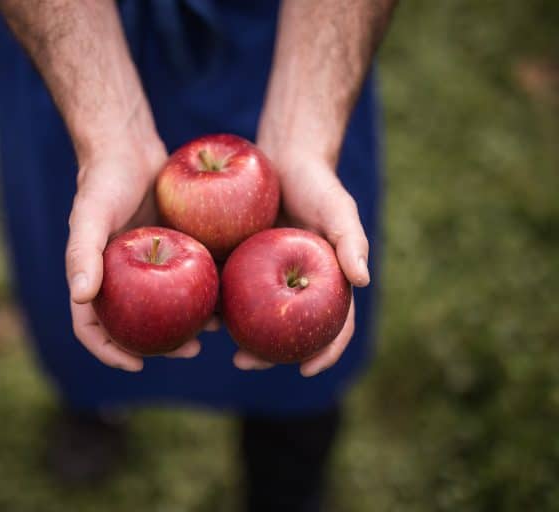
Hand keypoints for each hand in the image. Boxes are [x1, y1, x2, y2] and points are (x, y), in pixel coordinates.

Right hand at [65, 139, 214, 371]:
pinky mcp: (172, 250)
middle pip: (135, 325)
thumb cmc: (104, 179)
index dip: (109, 352)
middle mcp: (120, 278)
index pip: (92, 326)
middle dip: (160, 346)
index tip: (137, 366)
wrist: (130, 146)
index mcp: (95, 277)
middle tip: (191, 351)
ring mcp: (147, 267)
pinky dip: (202, 292)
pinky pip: (186, 278)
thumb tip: (80, 297)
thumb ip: (82, 252)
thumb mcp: (91, 214)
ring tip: (216, 328)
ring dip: (187, 323)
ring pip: (166, 307)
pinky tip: (226, 296)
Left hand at [233, 153, 369, 375]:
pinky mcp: (237, 261)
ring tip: (212, 336)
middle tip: (243, 362)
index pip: (333, 326)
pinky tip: (197, 305)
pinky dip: (214, 299)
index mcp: (325, 284)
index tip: (305, 370)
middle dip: (265, 355)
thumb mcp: (338, 208)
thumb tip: (363, 282)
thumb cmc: (317, 183)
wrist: (282, 156)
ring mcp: (264, 277)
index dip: (324, 352)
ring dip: (233, 332)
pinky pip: (226, 286)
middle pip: (284, 332)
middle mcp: (294, 287)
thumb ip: (352, 241)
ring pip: (251, 315)